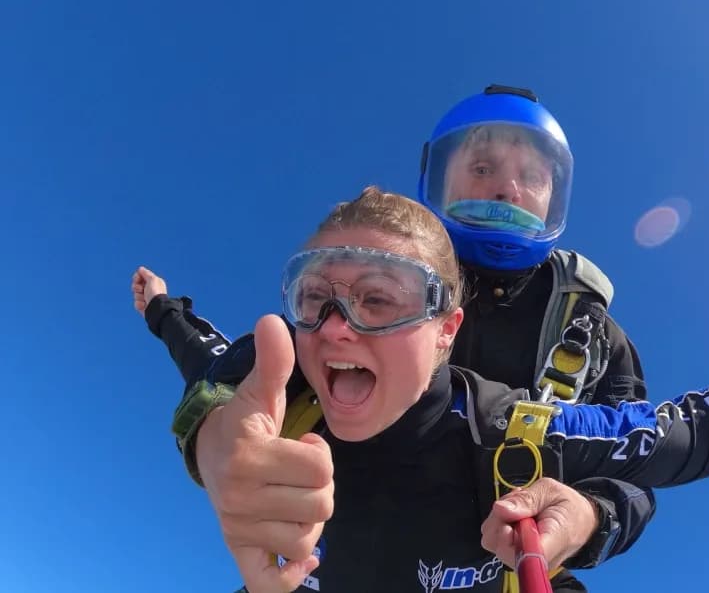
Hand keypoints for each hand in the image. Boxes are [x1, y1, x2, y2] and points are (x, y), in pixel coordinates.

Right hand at [131, 266, 167, 316]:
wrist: (156, 308)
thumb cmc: (155, 293)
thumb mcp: (152, 280)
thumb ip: (146, 273)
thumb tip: (140, 269)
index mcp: (154, 282)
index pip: (141, 276)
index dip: (137, 277)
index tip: (137, 279)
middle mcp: (150, 289)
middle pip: (136, 285)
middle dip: (136, 287)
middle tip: (141, 289)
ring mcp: (146, 298)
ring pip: (135, 294)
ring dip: (138, 296)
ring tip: (145, 299)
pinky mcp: (143, 306)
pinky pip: (136, 303)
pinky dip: (139, 304)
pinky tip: (144, 305)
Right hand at [196, 315, 333, 592]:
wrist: (209, 452)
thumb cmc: (247, 421)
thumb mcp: (262, 392)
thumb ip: (274, 361)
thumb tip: (272, 320)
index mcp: (248, 456)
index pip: (321, 467)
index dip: (321, 454)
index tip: (303, 444)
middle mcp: (238, 497)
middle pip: (322, 507)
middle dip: (320, 487)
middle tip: (299, 473)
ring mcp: (237, 528)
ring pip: (307, 541)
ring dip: (310, 521)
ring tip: (293, 498)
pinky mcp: (237, 551)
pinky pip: (269, 584)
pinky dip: (289, 576)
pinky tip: (301, 560)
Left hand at [481, 477, 598, 571]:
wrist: (582, 519)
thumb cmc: (569, 505)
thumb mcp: (551, 491)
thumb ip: (527, 500)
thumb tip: (500, 508)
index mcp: (551, 542)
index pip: (521, 555)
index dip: (506, 540)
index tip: (509, 523)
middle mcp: (536, 558)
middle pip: (499, 546)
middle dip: (500, 519)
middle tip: (519, 502)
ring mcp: (525, 558)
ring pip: (494, 540)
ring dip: (500, 518)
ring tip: (521, 506)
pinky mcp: (516, 554)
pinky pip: (497, 539)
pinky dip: (501, 521)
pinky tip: (517, 512)